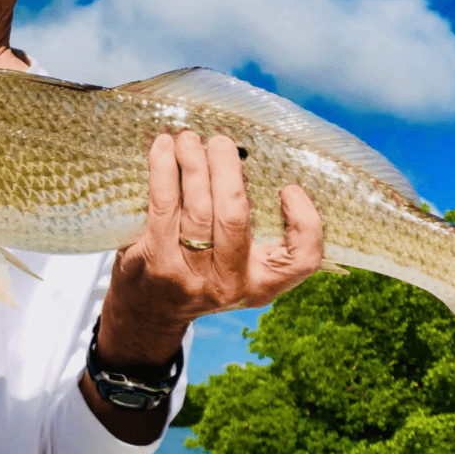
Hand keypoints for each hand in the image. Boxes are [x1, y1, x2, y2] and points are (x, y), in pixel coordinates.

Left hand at [99, 131, 323, 364]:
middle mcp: (230, 283)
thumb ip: (247, 228)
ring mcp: (192, 276)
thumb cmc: (197, 274)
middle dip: (227, 171)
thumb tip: (241, 161)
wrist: (149, 313)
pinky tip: (163, 149)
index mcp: (261, 283)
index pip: (303, 260)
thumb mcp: (235, 266)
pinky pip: (163, 206)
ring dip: (193, 164)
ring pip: (198, 209)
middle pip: (235, 218)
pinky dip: (163, 172)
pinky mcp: (158, 263)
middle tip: (221, 142)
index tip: (288, 188)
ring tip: (189, 139)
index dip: (305, 221)